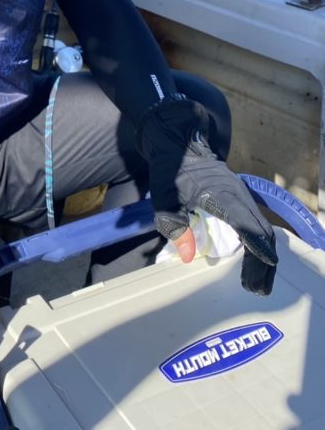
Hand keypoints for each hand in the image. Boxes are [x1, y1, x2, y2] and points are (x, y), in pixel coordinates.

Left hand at [137, 95, 277, 294]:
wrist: (177, 142)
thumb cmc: (170, 170)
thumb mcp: (165, 198)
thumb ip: (175, 225)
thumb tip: (187, 254)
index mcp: (222, 195)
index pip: (248, 224)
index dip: (258, 248)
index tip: (265, 267)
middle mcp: (238, 195)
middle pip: (263, 232)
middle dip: (262, 263)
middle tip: (255, 288)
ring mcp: (242, 195)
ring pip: (263, 229)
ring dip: (262, 256)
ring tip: (254, 282)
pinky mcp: (240, 197)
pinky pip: (257, 223)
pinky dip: (258, 244)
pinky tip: (251, 260)